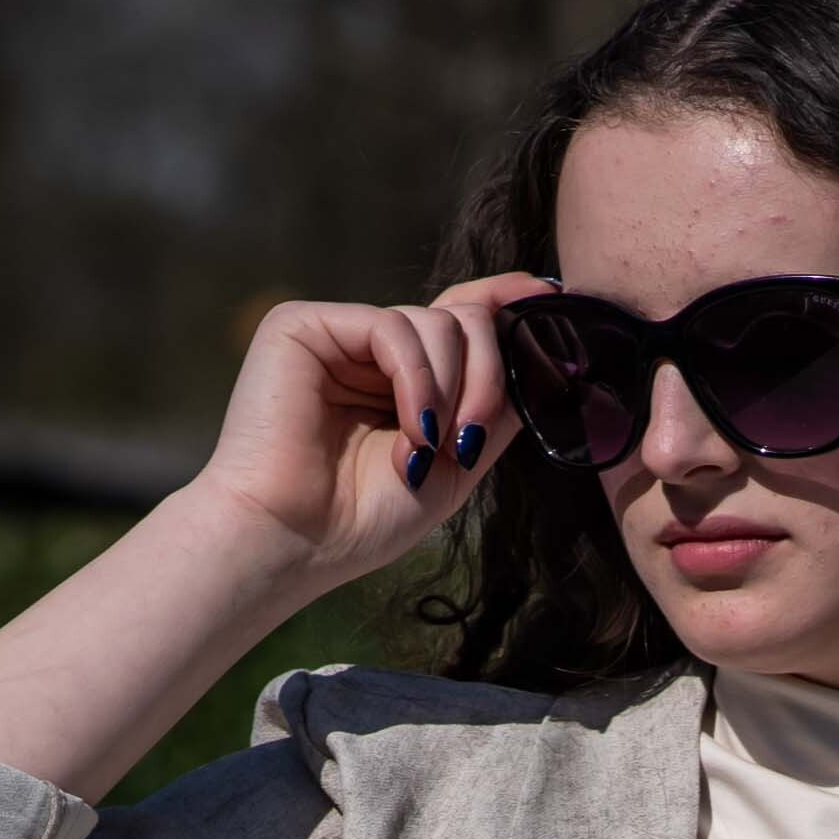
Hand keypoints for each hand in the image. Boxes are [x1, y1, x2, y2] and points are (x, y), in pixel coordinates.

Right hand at [196, 276, 551, 598]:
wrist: (291, 544)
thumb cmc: (359, 523)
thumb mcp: (451, 470)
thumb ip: (490, 412)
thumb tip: (536, 351)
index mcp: (399, 382)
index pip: (457, 323)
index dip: (502, 304)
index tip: (547, 294)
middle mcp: (369, 352)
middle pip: (459, 321)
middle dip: (484, 376)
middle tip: (468, 438)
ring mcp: (338, 335)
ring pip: (435, 323)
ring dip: (449, 388)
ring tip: (427, 447)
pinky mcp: (304, 325)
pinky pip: (393, 327)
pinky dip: (417, 378)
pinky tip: (413, 426)